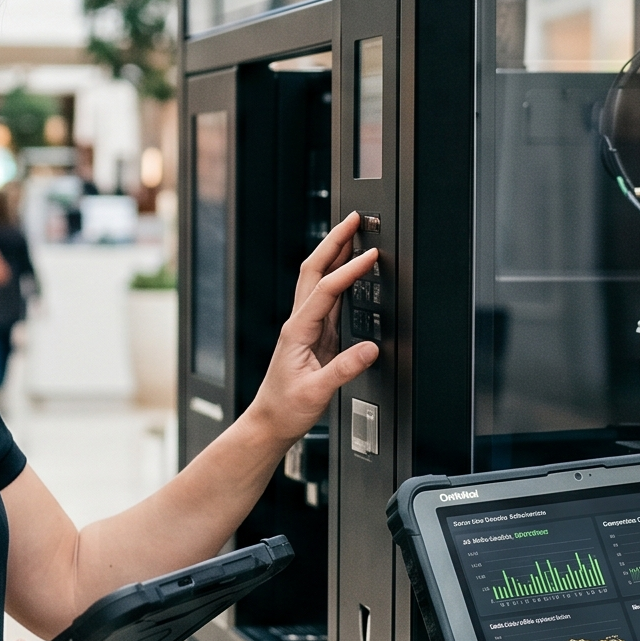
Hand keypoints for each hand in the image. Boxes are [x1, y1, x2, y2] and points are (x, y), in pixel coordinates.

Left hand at [243, 213, 383, 445]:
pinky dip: (339, 276)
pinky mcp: (313, 335)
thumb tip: (370, 349)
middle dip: (333, 241)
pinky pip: (327, 297)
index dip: (349, 270)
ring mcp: (305, 327)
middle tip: (353, 218)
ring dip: (335, 253)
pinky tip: (351, 269)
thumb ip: (343, 370)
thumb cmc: (285, 408)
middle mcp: (299, 323)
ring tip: (354, 233)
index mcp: (298, 331)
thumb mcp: (316, 392)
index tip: (369, 255)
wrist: (270, 422)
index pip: (326, 290)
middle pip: (315, 270)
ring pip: (318, 279)